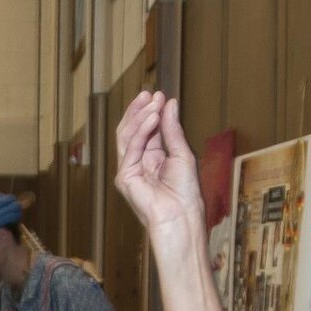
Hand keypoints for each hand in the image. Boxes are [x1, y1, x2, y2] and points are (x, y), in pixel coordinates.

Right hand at [114, 90, 205, 241]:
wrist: (181, 216)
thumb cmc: (185, 192)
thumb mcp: (182, 153)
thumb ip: (172, 130)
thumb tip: (168, 104)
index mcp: (152, 158)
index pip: (146, 130)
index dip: (151, 111)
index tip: (158, 95)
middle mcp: (138, 162)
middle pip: (132, 130)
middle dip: (141, 110)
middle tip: (151, 94)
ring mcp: (129, 170)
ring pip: (127, 136)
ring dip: (139, 116)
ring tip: (152, 101)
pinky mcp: (124, 178)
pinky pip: (131, 148)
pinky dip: (141, 131)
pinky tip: (152, 117)